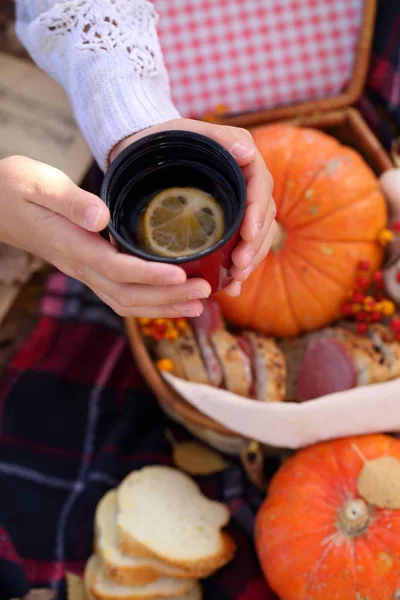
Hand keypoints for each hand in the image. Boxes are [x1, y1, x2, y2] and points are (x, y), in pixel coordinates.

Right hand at [0, 155, 210, 317]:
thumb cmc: (17, 188)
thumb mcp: (39, 184)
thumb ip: (71, 201)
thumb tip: (101, 218)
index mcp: (72, 245)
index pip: (117, 268)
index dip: (151, 275)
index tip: (182, 274)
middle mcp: (80, 266)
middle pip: (128, 294)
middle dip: (168, 297)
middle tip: (205, 292)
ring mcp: (84, 271)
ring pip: (126, 301)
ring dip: (163, 306)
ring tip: (198, 305)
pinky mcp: (88, 269)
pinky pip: (120, 295)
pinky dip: (149, 303)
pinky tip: (172, 300)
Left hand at [111, 118, 276, 296]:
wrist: (145, 151)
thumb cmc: (165, 138)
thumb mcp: (188, 131)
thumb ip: (220, 139)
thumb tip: (247, 153)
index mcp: (243, 162)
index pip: (260, 189)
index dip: (258, 215)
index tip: (248, 236)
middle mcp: (246, 184)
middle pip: (263, 218)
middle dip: (255, 246)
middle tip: (240, 268)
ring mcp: (237, 205)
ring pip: (255, 236)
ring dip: (250, 260)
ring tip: (236, 281)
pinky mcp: (225, 222)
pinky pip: (239, 246)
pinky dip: (236, 267)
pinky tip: (232, 287)